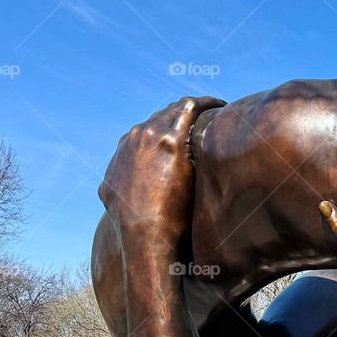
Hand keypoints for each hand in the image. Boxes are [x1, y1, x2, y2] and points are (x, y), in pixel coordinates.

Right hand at [98, 96, 224, 242]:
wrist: (143, 234)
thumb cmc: (137, 229)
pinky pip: (189, 108)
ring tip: (217, 110)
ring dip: (196, 107)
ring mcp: (150, 136)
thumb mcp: (115, 202)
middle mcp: (133, 138)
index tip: (186, 134)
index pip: (147, 131)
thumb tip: (119, 191)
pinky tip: (221, 105)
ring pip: (176, 109)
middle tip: (206, 121)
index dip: (167, 130)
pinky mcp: (169, 139)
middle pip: (162, 116)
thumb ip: (118, 188)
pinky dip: (205, 103)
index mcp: (123, 151)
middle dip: (183, 117)